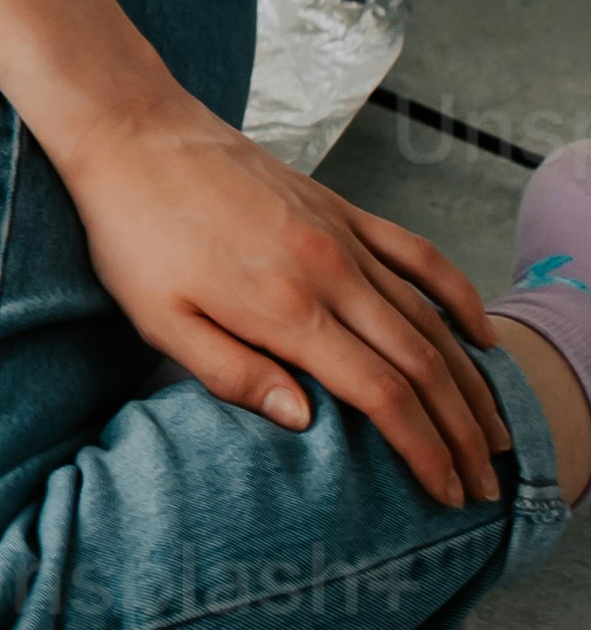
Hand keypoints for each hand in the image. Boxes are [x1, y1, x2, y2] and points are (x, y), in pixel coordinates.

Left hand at [53, 93, 514, 506]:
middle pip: (422, 364)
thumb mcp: (160, 320)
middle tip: (484, 485)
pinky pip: (419, 256)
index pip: (382, 395)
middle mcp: (330, 273)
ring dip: (470, 381)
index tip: (447, 494)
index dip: (423, 450)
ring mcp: (343, 237)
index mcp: (286, 310)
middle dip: (461, 432)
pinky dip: (459, 297)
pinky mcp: (342, 209)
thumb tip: (306, 422)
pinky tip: (481, 337)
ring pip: (430, 318)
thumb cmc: (135, 236)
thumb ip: (233, 375)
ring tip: (493, 434)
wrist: (135, 135)